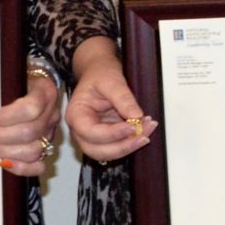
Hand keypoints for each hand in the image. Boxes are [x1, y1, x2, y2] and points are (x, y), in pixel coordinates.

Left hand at [0, 73, 61, 176]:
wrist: (37, 85)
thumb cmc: (20, 81)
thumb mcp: (12, 77)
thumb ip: (0, 89)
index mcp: (45, 92)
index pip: (30, 109)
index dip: (7, 117)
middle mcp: (51, 115)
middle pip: (29, 132)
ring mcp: (50, 133)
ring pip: (32, 151)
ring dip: (3, 151)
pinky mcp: (47, 148)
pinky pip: (39, 166)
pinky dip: (20, 168)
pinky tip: (2, 162)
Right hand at [65, 39, 154, 162]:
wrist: (100, 71)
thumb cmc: (100, 74)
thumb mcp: (111, 80)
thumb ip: (123, 98)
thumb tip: (136, 116)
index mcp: (76, 115)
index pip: (91, 133)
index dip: (112, 134)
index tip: (132, 127)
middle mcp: (81, 130)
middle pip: (98, 150)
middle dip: (123, 147)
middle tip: (144, 136)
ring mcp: (93, 135)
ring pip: (109, 152)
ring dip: (129, 145)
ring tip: (148, 129)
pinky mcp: (106, 136)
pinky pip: (118, 145)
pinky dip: (132, 140)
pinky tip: (145, 128)